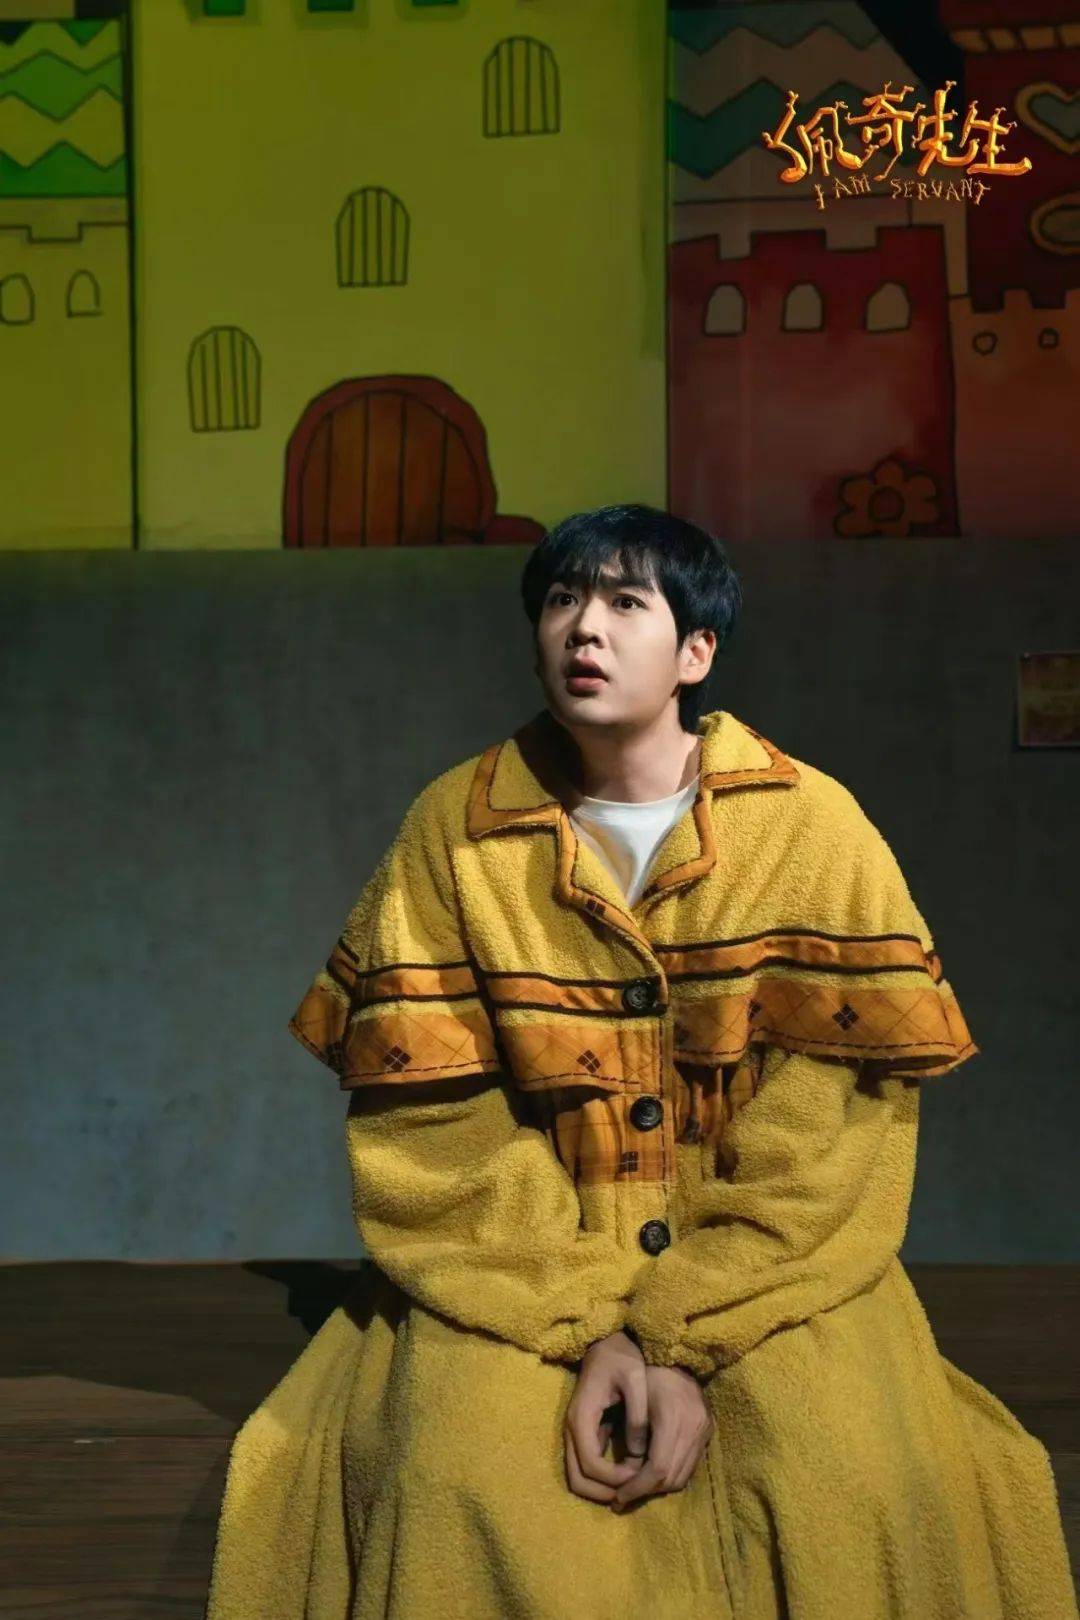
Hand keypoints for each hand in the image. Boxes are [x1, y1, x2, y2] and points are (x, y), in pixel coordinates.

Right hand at [563, 1330, 650, 1504]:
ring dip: (603, 1489)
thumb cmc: (621, 1356)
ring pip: (579, 1477)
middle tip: (634, 1491)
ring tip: (633, 1485)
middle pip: (578, 1480)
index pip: (591, 1464)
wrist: (606, 1340)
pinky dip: (603, 1479)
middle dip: (605, 1492)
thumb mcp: (634, 1378)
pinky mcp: (585, 1433)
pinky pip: (587, 1467)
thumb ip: (637, 1414)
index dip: (614, 1478)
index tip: (639, 1474)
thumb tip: (639, 1453)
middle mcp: (573, 1429)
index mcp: (582, 1417)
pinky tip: (628, 1474)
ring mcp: (576, 1433)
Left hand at [608, 1363, 713, 1511]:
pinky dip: (671, 1474)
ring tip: (636, 1487)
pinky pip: (690, 1465)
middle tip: (622, 1497)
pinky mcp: (708, 1430)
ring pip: (682, 1476)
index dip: (636, 1487)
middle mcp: (694, 1426)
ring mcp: (704, 1429)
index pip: (656, 1469)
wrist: (672, 1350)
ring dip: (659, 1487)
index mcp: (673, 1417)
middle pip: (671, 1478)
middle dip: (645, 1491)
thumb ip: (629, 1437)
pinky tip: (653, 1472)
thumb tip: (623, 1474)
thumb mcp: (631, 1400)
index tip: (617, 1497)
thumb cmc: (644, 1371)